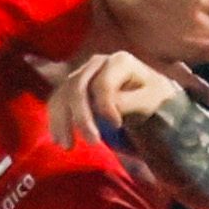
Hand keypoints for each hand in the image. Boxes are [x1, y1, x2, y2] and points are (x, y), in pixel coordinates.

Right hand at [42, 52, 185, 151]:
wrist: (147, 94)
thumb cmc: (152, 96)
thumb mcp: (149, 99)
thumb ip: (128, 102)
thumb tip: (104, 110)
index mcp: (119, 61)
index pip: (103, 84)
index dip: (106, 106)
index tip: (116, 126)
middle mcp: (97, 62)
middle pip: (78, 88)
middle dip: (81, 117)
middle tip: (91, 142)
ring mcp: (83, 72)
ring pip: (63, 94)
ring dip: (62, 121)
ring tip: (67, 146)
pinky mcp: (73, 85)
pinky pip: (58, 100)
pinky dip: (55, 119)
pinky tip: (58, 139)